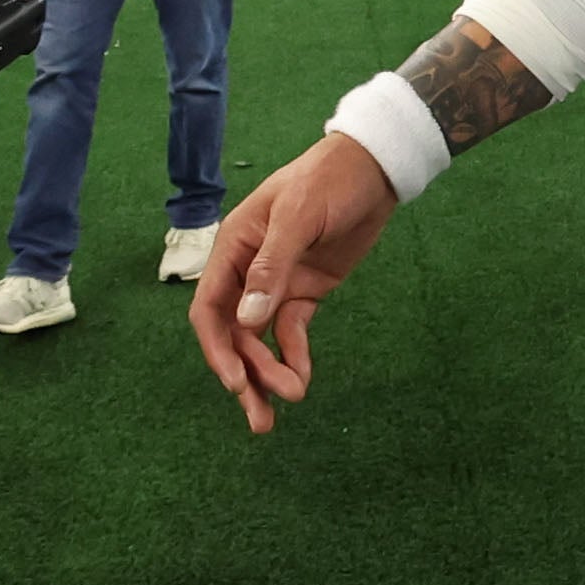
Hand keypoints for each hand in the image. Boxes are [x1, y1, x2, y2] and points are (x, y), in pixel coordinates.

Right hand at [190, 132, 400, 431]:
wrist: (375, 168)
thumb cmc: (327, 180)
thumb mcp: (298, 217)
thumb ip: (272, 266)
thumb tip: (247, 320)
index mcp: (233, 249)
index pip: (210, 308)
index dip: (218, 349)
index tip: (235, 383)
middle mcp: (248, 271)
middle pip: (235, 334)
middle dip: (246, 374)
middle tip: (261, 415)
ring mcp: (277, 284)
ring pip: (261, 339)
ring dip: (268, 373)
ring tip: (286, 404)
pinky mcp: (306, 291)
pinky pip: (291, 331)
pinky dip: (294, 355)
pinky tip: (301, 380)